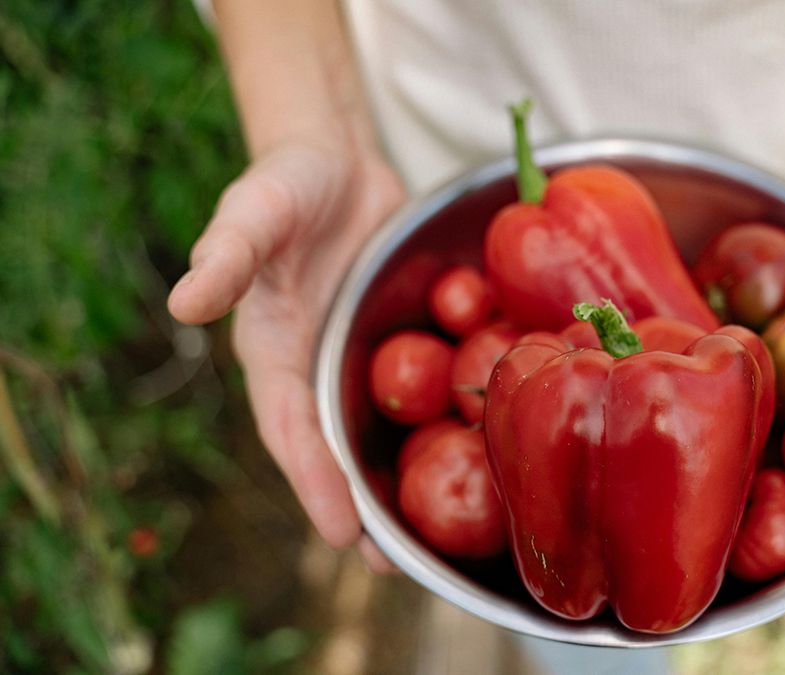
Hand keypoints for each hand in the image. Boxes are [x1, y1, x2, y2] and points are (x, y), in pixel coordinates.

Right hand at [168, 136, 404, 565]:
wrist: (336, 160)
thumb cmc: (286, 181)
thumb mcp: (254, 209)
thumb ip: (226, 253)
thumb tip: (184, 302)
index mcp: (273, 350)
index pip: (290, 428)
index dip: (313, 481)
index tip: (340, 532)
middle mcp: (313, 368)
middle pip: (334, 450)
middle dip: (359, 509)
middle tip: (394, 566)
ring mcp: (355, 359)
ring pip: (375, 432)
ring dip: (398, 484)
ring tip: (435, 539)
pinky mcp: (393, 342)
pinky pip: (417, 390)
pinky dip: (436, 425)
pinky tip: (475, 454)